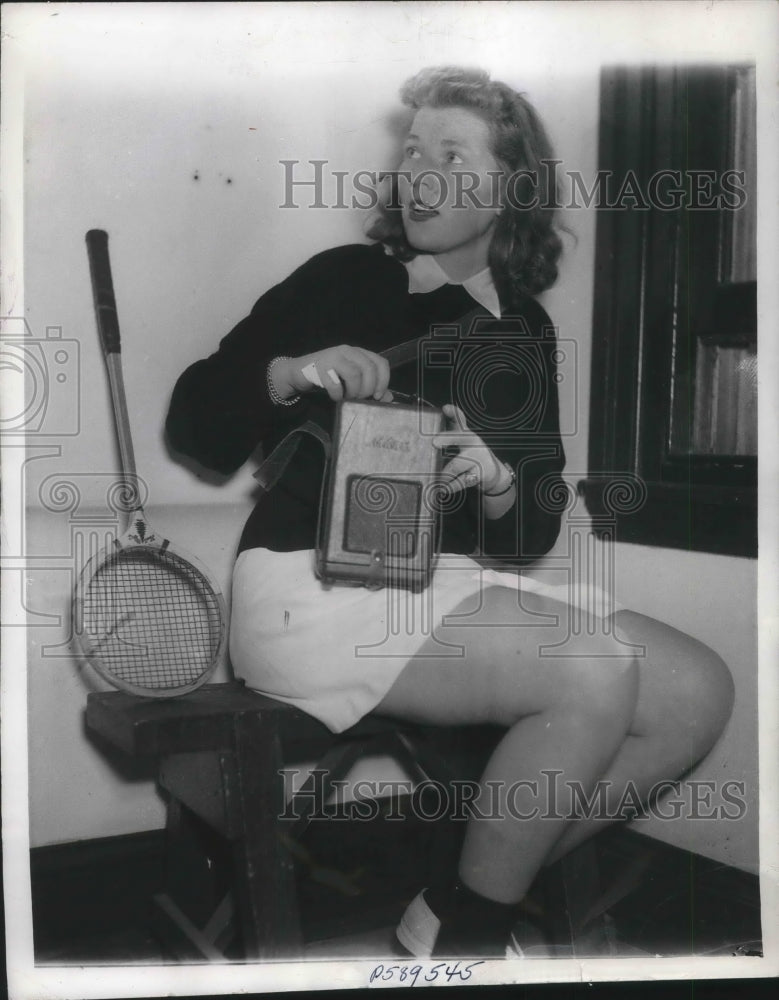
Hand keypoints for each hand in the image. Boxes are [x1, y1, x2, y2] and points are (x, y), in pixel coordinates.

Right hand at [272, 346, 392, 401]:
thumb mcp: (350, 381)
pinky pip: (335, 383)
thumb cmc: (328, 377)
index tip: (378, 396)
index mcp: (359, 353)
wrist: (298, 372)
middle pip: (369, 368)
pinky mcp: (320, 366)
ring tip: (348, 398)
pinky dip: (338, 394)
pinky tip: (336, 397)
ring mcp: (333, 356)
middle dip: (368, 388)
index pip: (381, 363)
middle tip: (361, 399)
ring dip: (354, 391)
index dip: (383, 381)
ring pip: (354, 374)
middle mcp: (348, 351)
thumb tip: (389, 398)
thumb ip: (369, 388)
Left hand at [433, 404, 507, 494]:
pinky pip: (461, 481)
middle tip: (434, 442)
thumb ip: (455, 426)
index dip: (454, 413)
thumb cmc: (473, 454)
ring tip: (435, 480)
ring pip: (456, 465)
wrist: (493, 474)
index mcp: (467, 434)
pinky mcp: (479, 474)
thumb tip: (445, 408)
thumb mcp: (465, 440)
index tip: (446, 408)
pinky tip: (443, 490)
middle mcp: (474, 443)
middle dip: (447, 438)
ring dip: (444, 473)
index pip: (460, 420)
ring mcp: (478, 458)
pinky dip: (450, 486)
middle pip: (460, 438)